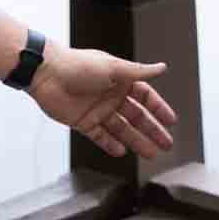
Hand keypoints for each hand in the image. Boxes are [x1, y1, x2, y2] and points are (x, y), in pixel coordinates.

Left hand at [29, 44, 178, 158]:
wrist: (46, 74)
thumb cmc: (79, 66)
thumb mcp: (114, 68)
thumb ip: (139, 72)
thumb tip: (162, 67)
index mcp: (120, 80)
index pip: (145, 96)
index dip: (158, 108)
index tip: (172, 121)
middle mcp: (111, 96)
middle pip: (136, 116)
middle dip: (152, 130)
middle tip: (167, 144)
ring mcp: (98, 110)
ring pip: (122, 129)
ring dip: (136, 141)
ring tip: (151, 154)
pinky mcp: (83, 122)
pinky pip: (100, 136)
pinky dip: (110, 144)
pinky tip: (122, 151)